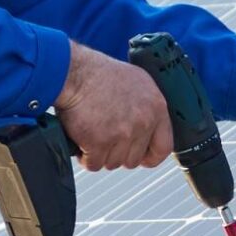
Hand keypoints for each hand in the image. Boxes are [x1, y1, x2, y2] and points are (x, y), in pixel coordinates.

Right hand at [55, 42, 171, 171]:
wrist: (72, 72)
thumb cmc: (97, 73)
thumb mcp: (135, 82)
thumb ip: (145, 108)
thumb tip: (145, 130)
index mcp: (156, 107)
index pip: (164, 146)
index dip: (150, 156)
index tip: (141, 158)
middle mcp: (143, 122)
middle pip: (134, 159)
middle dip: (118, 153)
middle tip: (105, 138)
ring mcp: (122, 133)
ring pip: (113, 163)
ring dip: (100, 154)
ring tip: (91, 133)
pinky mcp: (100, 142)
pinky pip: (94, 164)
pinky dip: (85, 156)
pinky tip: (81, 139)